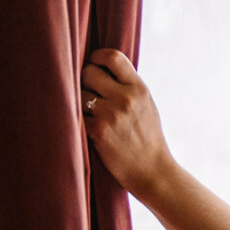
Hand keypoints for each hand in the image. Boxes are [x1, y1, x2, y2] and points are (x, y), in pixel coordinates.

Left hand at [81, 49, 171, 197]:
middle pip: (89, 72)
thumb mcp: (146, 106)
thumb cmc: (147, 138)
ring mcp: (111, 115)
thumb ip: (128, 86)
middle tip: (90, 95)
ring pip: (78, 94)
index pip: (113, 57)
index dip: (98, 57)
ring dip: (79, 103)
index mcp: (139, 89)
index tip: (94, 65)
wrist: (153, 171)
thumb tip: (102, 67)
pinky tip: (88, 129)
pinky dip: (79, 121)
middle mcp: (126, 98)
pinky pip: (77, 115)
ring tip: (91, 115)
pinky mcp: (98, 132)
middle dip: (85, 82)